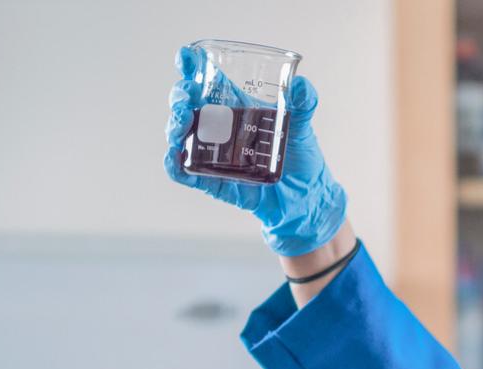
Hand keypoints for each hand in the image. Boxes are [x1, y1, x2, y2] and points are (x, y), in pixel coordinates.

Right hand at [163, 45, 347, 256]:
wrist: (308, 198)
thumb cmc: (302, 158)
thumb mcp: (303, 127)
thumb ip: (304, 104)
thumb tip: (301, 85)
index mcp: (236, 108)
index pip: (208, 82)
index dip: (192, 67)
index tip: (186, 57)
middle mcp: (219, 128)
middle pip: (187, 105)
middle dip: (180, 97)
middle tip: (187, 97)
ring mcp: (213, 154)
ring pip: (181, 135)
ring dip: (175, 125)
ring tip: (183, 121)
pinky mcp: (214, 181)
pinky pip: (186, 172)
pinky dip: (175, 165)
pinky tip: (174, 156)